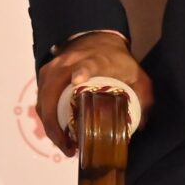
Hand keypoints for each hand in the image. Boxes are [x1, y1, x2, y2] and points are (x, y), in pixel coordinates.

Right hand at [34, 30, 152, 157]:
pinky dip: (47, 120)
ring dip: (50, 126)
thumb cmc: (116, 59)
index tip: (77, 80)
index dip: (82, 71)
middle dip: (55, 122)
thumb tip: (141, 124)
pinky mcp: (45, 75)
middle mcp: (69, 62)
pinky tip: (59, 135)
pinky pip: (41, 101)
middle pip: (53, 90)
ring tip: (65, 146)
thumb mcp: (135, 74)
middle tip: (68, 146)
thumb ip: (143, 96)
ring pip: (43, 100)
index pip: (87, 64)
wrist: (97, 38)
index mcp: (95, 60)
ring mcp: (54, 68)